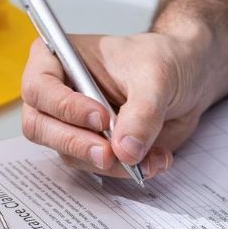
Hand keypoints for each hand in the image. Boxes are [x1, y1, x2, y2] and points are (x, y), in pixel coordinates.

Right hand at [20, 30, 217, 179]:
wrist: (187, 77)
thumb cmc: (163, 59)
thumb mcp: (157, 77)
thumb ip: (141, 112)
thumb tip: (124, 149)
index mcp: (60, 58)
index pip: (39, 87)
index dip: (64, 107)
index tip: (100, 118)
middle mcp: (58, 93)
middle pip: (41, 127)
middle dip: (76, 144)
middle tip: (109, 154)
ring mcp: (73, 124)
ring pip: (70, 154)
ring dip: (110, 163)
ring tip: (148, 156)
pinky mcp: (94, 147)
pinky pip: (99, 168)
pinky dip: (127, 170)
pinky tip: (155, 159)